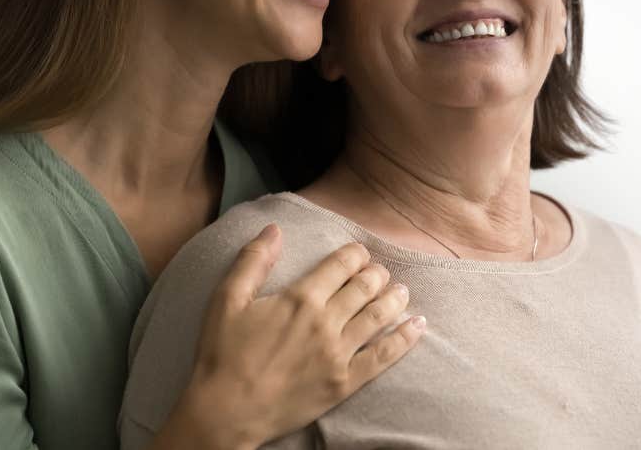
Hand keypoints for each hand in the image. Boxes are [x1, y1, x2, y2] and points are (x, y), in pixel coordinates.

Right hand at [158, 224, 424, 448]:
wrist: (226, 411)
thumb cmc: (222, 354)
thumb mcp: (227, 299)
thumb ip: (253, 260)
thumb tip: (273, 228)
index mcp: (300, 297)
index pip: (341, 265)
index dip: (355, 254)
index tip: (360, 252)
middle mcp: (325, 321)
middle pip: (364, 287)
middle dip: (376, 273)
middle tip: (380, 270)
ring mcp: (339, 354)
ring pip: (378, 316)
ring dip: (394, 299)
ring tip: (402, 290)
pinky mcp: (344, 383)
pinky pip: (384, 357)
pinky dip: (405, 339)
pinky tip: (418, 326)